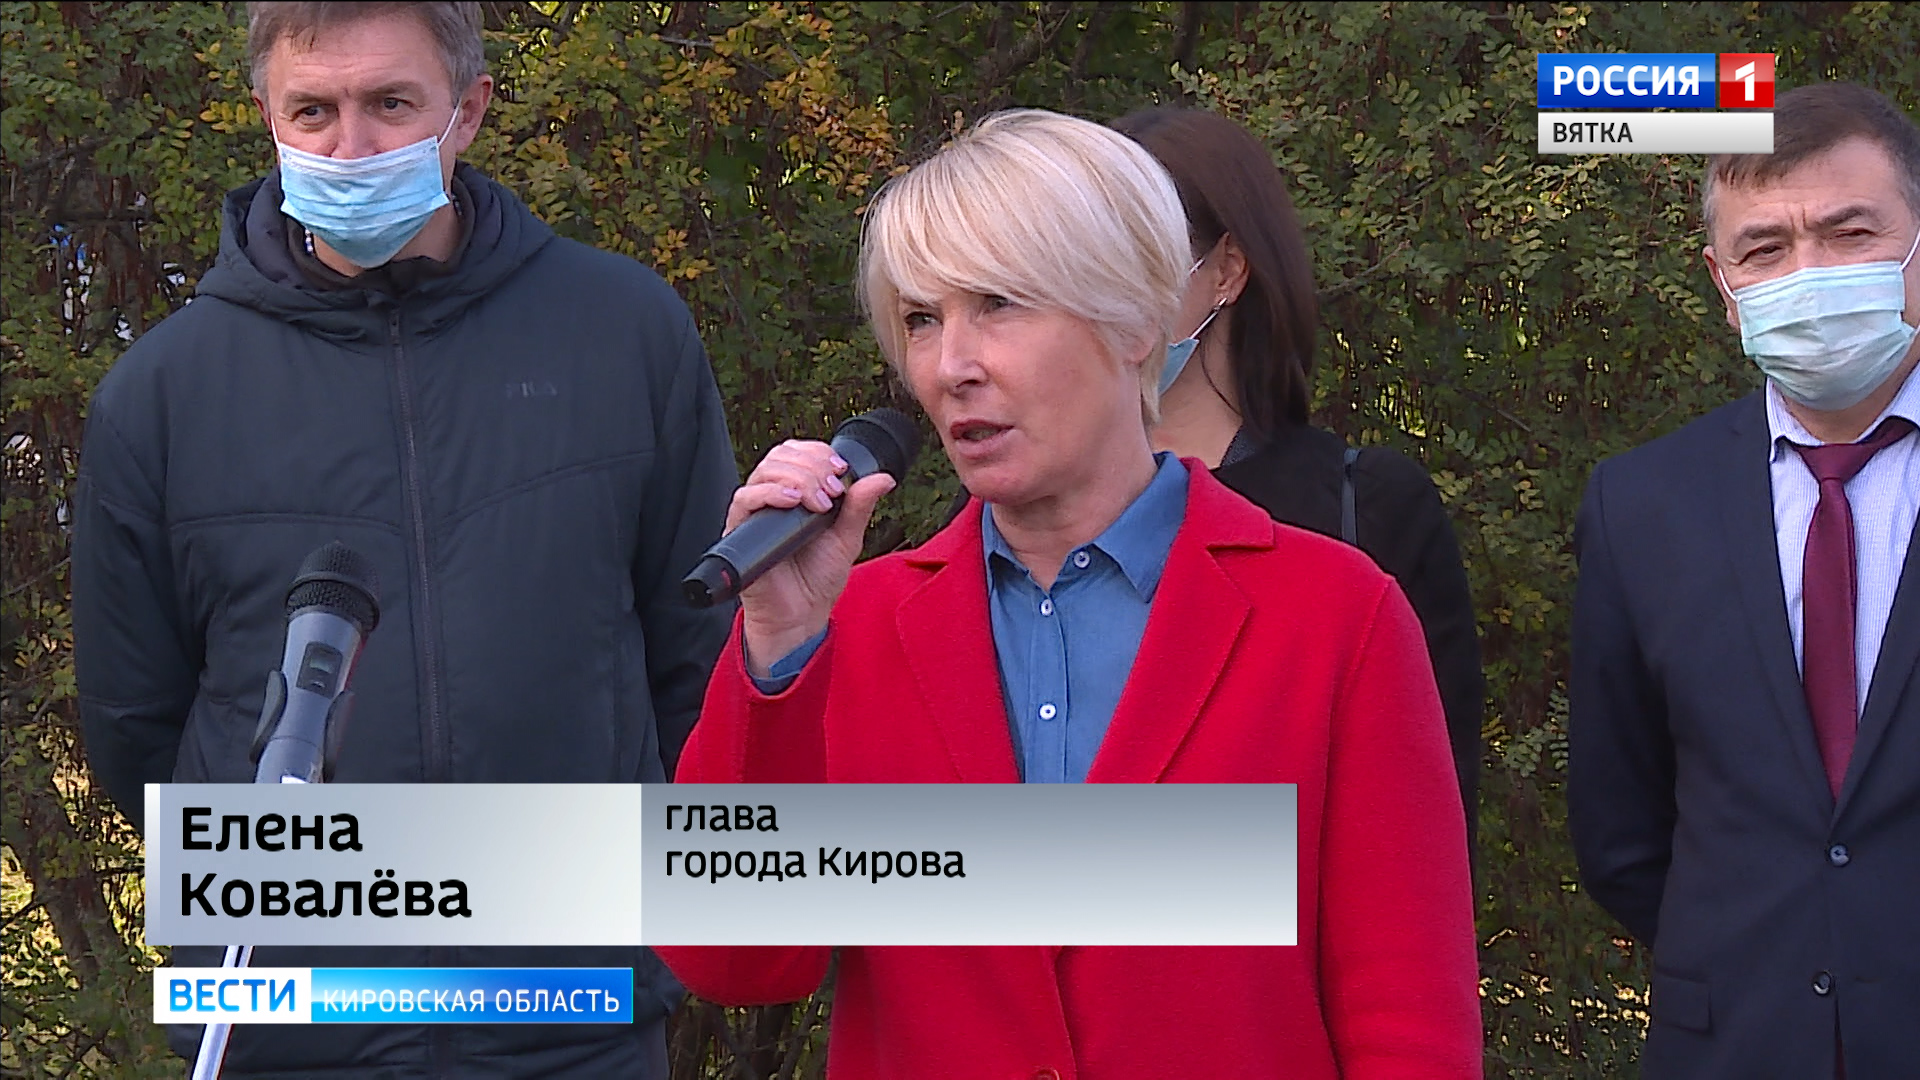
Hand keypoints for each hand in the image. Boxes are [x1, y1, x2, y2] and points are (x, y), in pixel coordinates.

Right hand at [728, 439, 896, 676]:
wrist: (801, 616)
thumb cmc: (819, 578)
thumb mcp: (847, 537)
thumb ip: (860, 505)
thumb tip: (883, 477)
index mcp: (796, 492)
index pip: (798, 452)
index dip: (818, 453)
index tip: (841, 471)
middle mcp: (772, 498)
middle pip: (781, 456)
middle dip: (812, 465)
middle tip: (833, 490)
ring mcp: (755, 514)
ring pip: (764, 471)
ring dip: (797, 477)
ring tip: (819, 502)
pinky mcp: (740, 532)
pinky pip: (744, 499)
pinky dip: (769, 493)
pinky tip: (792, 502)